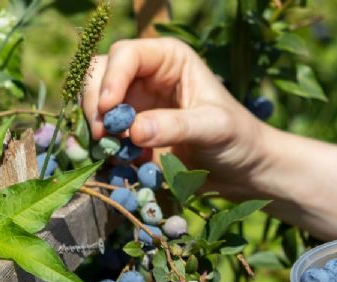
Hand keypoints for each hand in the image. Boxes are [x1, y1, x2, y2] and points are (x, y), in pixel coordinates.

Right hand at [82, 38, 267, 198]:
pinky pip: (102, 136)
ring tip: (115, 152)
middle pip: (99, 76)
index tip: (109, 110)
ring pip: (95, 107)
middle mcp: (146, 76)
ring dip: (96, 130)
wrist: (241, 171)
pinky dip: (103, 149)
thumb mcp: (213, 128)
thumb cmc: (237, 138)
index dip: (111, 78)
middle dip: (95, 105)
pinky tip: (121, 163)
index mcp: (169, 59)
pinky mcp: (129, 134)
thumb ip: (176, 126)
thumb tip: (134, 131)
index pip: (126, 55)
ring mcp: (134, 105)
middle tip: (103, 136)